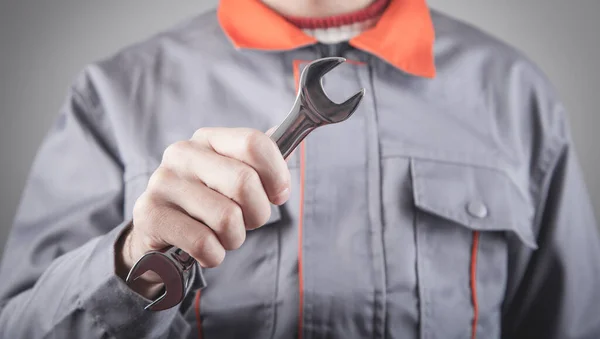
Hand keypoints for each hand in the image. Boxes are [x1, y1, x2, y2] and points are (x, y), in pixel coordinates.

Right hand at [115, 127, 289, 296]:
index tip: (278, 195)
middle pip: (244, 182)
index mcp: (209, 139)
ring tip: (222, 235)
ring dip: (235, 238)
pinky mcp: (150, 214)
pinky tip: (205, 248)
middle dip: (257, 213)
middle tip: (247, 221)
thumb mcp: (232, 175)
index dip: (277, 174)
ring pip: (226, 217)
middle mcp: (182, 153)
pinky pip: (204, 242)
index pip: (254, 143)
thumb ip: (259, 159)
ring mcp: (163, 182)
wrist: (159, 231)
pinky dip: (214, 254)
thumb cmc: (207, 202)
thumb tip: (286, 137)